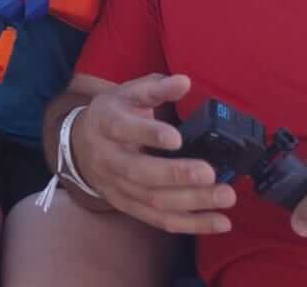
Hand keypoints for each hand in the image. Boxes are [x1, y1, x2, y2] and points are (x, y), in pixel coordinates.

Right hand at [73, 74, 234, 233]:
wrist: (80, 146)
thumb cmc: (112, 115)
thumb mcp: (127, 94)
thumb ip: (156, 88)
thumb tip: (184, 82)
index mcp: (105, 123)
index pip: (123, 129)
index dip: (148, 134)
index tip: (176, 137)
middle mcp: (108, 157)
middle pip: (139, 171)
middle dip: (176, 174)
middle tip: (210, 173)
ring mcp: (116, 185)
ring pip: (152, 200)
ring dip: (191, 201)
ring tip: (225, 196)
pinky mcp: (128, 206)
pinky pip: (159, 219)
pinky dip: (191, 224)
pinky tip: (219, 222)